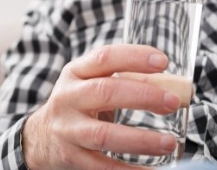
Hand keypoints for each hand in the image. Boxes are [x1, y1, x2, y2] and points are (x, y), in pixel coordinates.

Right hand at [22, 45, 182, 169]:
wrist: (40, 136)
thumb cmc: (82, 102)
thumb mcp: (94, 81)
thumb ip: (129, 79)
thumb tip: (177, 86)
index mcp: (77, 72)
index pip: (105, 58)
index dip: (134, 57)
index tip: (163, 62)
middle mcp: (69, 98)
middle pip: (106, 92)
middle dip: (144, 96)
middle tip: (173, 102)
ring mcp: (68, 129)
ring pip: (103, 135)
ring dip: (140, 140)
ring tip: (169, 143)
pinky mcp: (71, 157)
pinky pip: (101, 167)